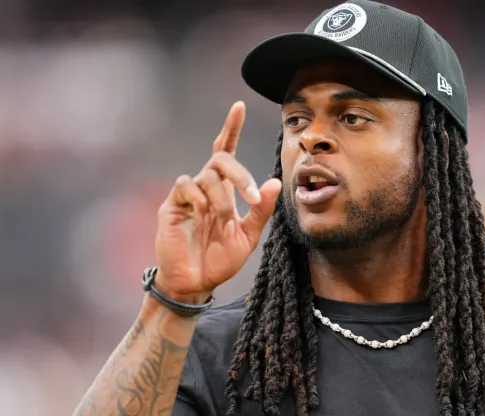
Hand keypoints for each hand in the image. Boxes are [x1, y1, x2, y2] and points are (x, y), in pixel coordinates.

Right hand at [153, 101, 281, 303]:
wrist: (196, 283)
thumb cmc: (220, 259)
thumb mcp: (248, 236)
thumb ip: (261, 210)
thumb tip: (275, 182)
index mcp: (224, 191)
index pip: (226, 151)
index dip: (231, 128)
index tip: (239, 106)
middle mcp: (205, 187)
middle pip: (221, 159)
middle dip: (240, 174)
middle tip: (250, 197)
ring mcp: (187, 195)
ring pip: (207, 175)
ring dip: (222, 197)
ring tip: (224, 220)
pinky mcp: (172, 206)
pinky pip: (186, 186)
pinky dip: (199, 198)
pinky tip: (202, 215)